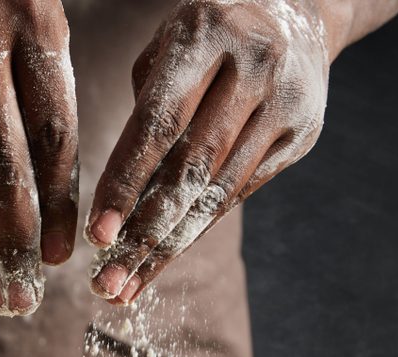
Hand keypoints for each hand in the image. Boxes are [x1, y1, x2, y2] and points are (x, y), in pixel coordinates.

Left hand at [86, 0, 335, 303]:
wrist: (299, 9)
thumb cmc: (206, 31)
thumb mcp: (167, 42)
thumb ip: (144, 107)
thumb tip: (121, 193)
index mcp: (205, 36)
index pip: (157, 124)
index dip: (125, 184)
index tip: (95, 237)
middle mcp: (253, 69)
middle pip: (191, 169)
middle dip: (144, 234)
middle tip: (105, 285)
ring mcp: (285, 104)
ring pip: (218, 192)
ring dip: (168, 247)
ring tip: (126, 287)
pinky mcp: (301, 136)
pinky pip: (239, 193)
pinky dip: (197, 229)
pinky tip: (162, 259)